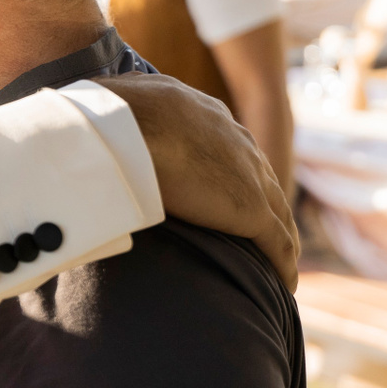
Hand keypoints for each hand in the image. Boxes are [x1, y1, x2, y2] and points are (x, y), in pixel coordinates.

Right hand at [97, 73, 298, 288]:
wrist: (127, 126)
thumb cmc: (110, 116)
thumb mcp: (121, 104)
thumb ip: (124, 111)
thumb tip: (101, 106)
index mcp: (205, 115)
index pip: (227, 147)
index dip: (228, 171)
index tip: (222, 191)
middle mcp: (237, 141)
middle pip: (260, 177)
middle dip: (263, 201)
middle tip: (260, 229)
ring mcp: (249, 175)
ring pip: (277, 211)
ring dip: (279, 237)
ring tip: (278, 263)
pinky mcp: (251, 209)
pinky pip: (277, 243)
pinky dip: (282, 265)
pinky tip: (284, 283)